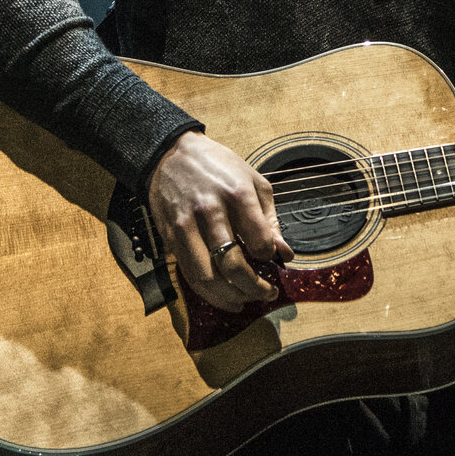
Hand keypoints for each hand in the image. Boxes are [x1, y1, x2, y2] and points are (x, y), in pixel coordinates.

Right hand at [148, 131, 293, 310]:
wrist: (171, 154)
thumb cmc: (218, 167)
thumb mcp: (254, 182)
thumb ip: (271, 220)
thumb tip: (284, 254)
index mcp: (237, 194)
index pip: (259, 242)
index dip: (269, 256)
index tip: (271, 258)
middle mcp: (211, 211)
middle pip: (233, 265)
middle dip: (254, 289)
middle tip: (266, 294)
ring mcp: (187, 226)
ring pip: (208, 277)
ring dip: (230, 298)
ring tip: (244, 301)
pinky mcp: (170, 237)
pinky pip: (188, 274)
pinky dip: (207, 292)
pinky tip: (222, 296)